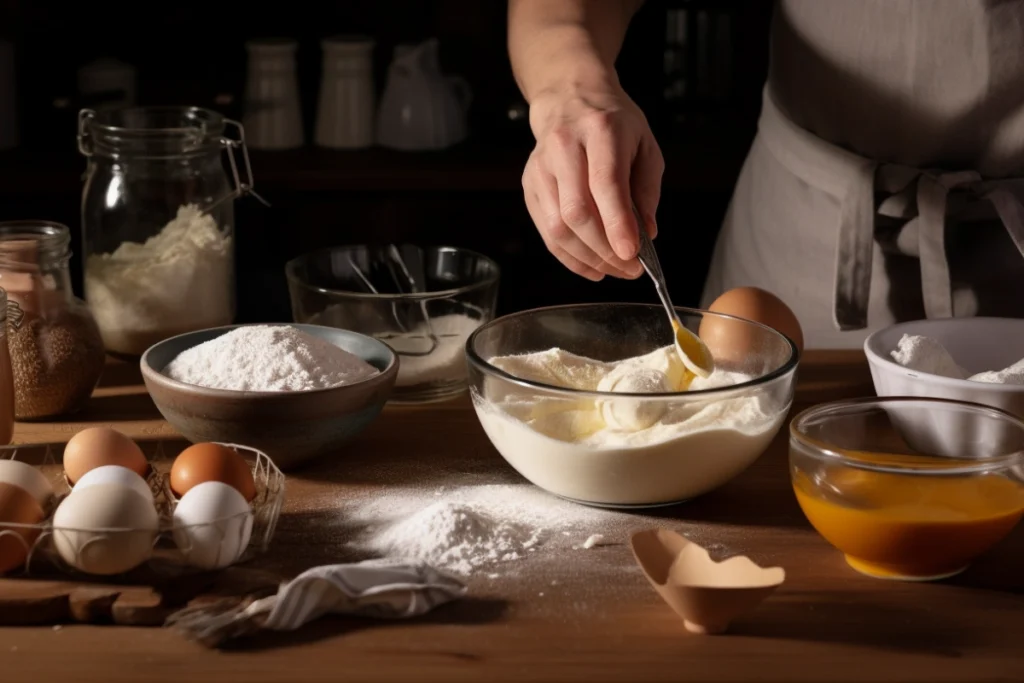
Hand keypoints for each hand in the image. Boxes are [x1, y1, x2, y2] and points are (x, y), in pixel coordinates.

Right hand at [522, 80, 663, 280]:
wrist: (569, 98)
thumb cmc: (613, 124)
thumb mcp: (645, 146)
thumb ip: (647, 191)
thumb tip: (645, 235)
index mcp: (600, 130)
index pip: (605, 183)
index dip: (617, 223)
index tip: (632, 253)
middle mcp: (564, 147)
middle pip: (577, 211)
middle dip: (605, 249)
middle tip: (629, 268)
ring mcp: (541, 167)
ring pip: (558, 227)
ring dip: (588, 258)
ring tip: (613, 269)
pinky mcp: (530, 185)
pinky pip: (547, 232)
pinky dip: (570, 257)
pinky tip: (592, 266)